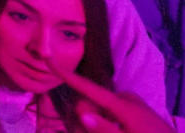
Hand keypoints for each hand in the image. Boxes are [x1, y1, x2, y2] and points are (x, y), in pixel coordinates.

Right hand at [54, 67, 173, 132]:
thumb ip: (104, 129)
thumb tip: (82, 112)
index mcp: (123, 105)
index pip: (88, 87)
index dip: (66, 74)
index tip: (48, 58)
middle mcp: (127, 98)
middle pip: (92, 102)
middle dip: (87, 117)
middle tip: (86, 132)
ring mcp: (133, 102)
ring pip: (101, 108)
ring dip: (98, 122)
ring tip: (100, 131)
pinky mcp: (137, 109)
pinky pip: (112, 112)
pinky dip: (106, 122)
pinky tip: (113, 129)